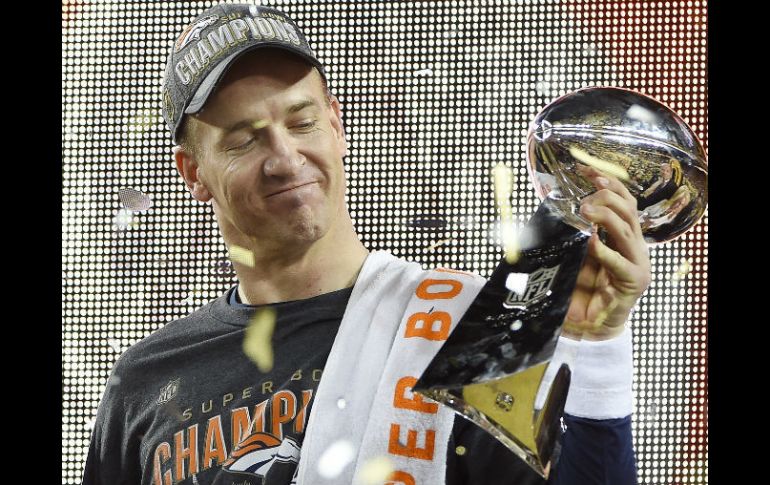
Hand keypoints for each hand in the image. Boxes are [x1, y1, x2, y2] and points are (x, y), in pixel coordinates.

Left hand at [562, 164, 651, 340]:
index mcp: (622, 234)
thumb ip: (568, 233)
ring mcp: (637, 263)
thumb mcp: (573, 253)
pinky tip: (592, 242)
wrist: (591, 325)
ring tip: (585, 211)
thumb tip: (546, 205)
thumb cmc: (582, 288)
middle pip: (628, 210)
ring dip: (606, 217)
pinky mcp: (633, 282)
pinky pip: (620, 264)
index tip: (585, 169)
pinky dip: (606, 252)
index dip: (606, 181)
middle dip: (608, 196)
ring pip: (627, 231)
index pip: (621, 199)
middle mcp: (633, 245)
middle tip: (586, 195)